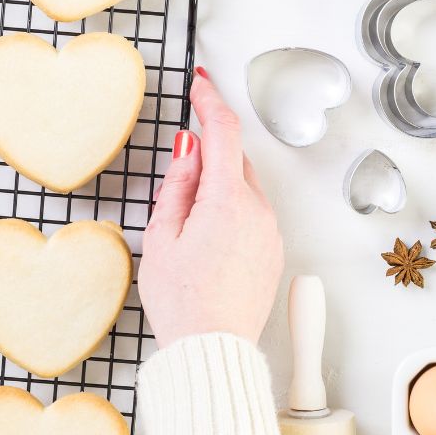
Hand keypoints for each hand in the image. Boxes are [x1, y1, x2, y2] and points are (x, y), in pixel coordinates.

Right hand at [139, 69, 283, 346]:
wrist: (212, 351)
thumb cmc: (183, 302)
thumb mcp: (162, 237)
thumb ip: (178, 185)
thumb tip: (190, 150)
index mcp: (228, 201)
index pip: (224, 132)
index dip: (210, 101)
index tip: (201, 83)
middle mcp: (258, 212)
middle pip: (236, 161)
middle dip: (209, 159)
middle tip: (178, 188)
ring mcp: (270, 233)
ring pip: (245, 189)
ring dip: (220, 191)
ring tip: (189, 233)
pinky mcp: (273, 253)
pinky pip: (253, 216)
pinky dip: (232, 214)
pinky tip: (208, 246)